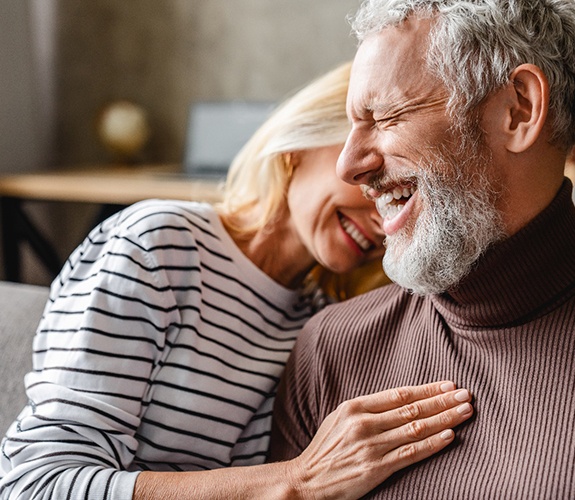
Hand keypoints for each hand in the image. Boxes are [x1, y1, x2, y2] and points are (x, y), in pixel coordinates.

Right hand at [287, 381, 472, 499]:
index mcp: (354, 407)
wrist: (307, 480)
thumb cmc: (325, 448)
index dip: (427, 388)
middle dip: (443, 400)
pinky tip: (450, 436)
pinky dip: (433, 444)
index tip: (448, 384)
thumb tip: (401, 400)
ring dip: (445, 418)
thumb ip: (367, 409)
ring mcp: (371, 446)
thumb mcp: (339, 418)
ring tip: (465, 411)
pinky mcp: (376, 468)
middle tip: (466, 394)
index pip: (400, 394)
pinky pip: (410, 453)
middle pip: (412, 409)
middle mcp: (364, 423)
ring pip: (416, 428)